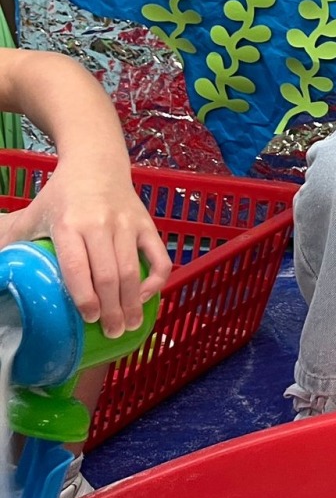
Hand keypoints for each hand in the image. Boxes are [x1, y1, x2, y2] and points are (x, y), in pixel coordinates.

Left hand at [0, 158, 170, 338]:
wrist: (96, 164)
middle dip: (112, 309)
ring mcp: (127, 225)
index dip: (85, 298)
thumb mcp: (33, 215)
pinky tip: (149, 294)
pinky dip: (157, 279)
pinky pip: (159, 257)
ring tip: (130, 324)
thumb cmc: (61, 195)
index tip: (88, 320)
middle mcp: (101, 225)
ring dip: (133, 302)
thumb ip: (14, 243)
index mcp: (69, 225)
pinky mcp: (147, 224)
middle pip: (109, 276)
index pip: (78, 268)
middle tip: (112, 332)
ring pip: (133, 271)